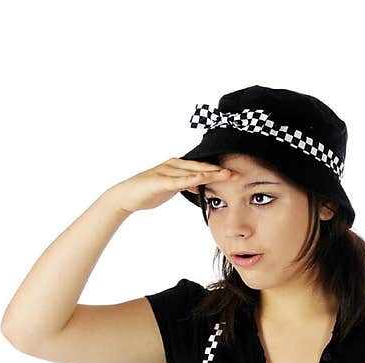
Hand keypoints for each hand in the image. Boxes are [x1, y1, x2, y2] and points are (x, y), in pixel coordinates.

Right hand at [107, 158, 233, 214]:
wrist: (128, 196)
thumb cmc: (149, 191)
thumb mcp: (172, 188)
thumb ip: (186, 184)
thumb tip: (200, 184)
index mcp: (178, 166)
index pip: (202, 167)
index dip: (218, 171)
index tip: (235, 174)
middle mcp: (174, 165)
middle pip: (201, 166)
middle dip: (219, 170)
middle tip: (237, 173)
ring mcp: (167, 171)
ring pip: (192, 171)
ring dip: (209, 172)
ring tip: (226, 175)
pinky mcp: (160, 181)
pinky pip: (178, 180)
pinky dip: (191, 179)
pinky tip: (202, 178)